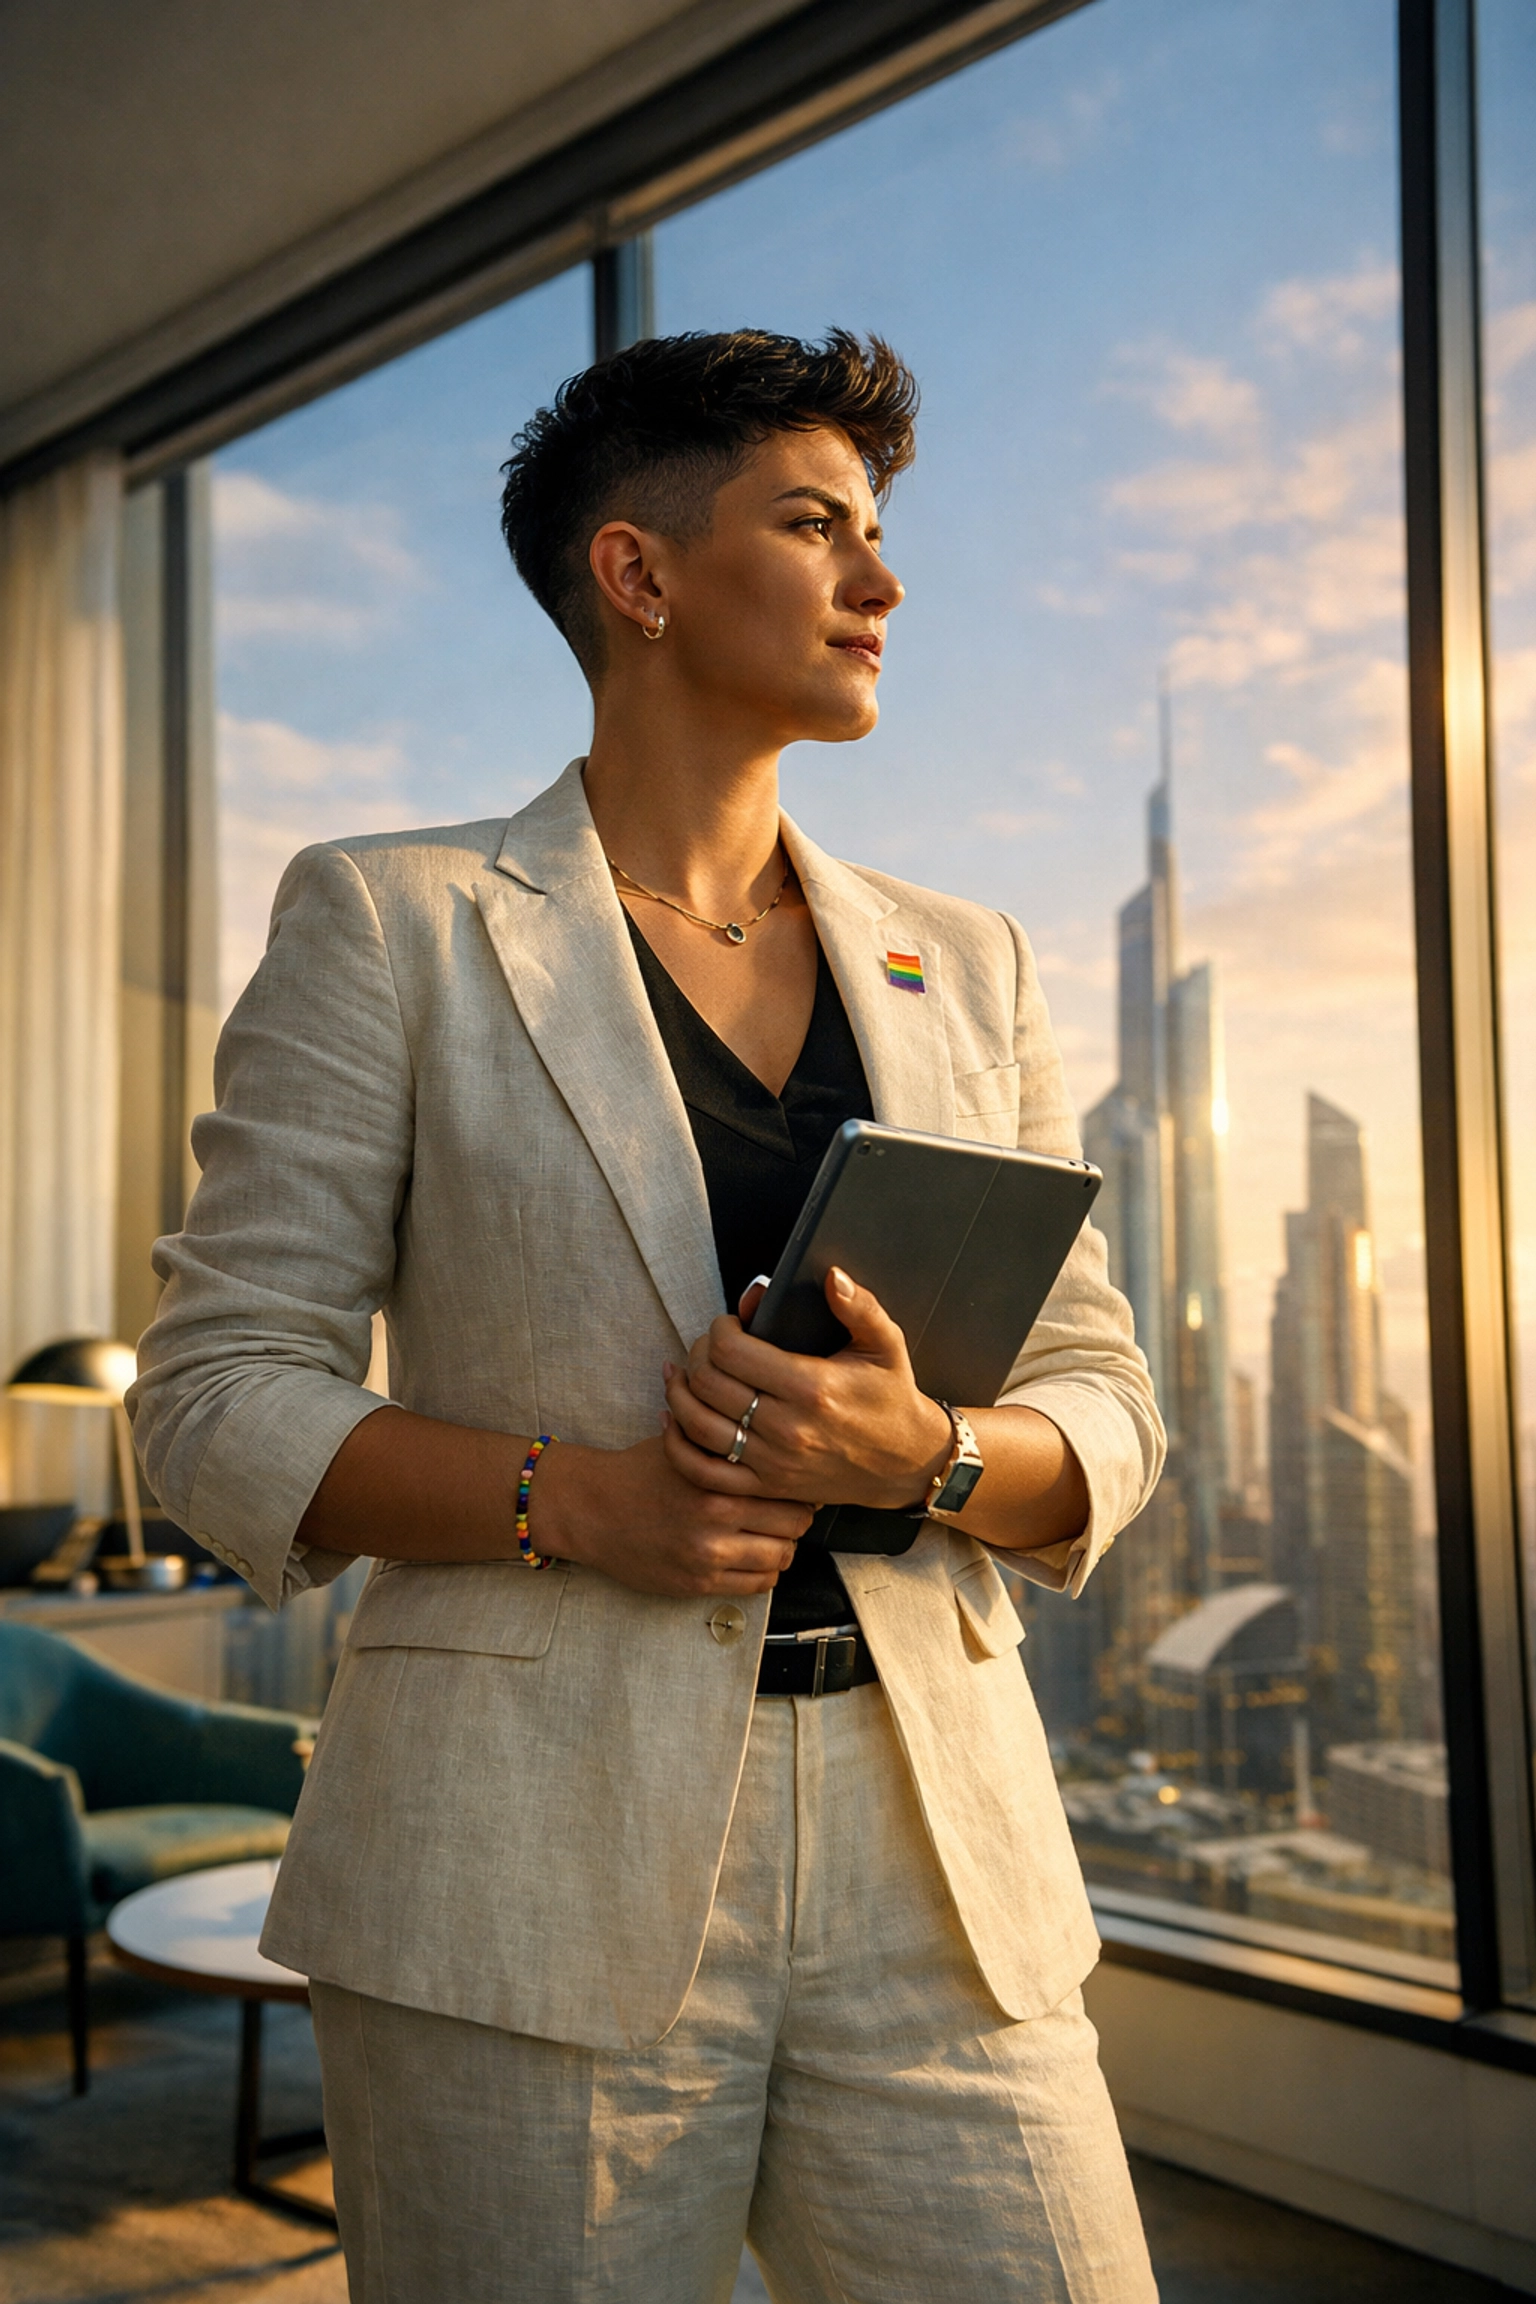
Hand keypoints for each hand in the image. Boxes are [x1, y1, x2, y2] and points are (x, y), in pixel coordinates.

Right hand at [530, 1432, 811, 1598]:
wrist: (592, 1509)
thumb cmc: (638, 1470)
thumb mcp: (681, 1440)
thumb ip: (722, 1432)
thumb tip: (762, 1416)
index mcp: (717, 1481)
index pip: (788, 1490)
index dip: (798, 1487)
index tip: (793, 1484)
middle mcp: (716, 1521)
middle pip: (793, 1527)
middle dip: (797, 1518)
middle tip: (788, 1512)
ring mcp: (707, 1558)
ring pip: (779, 1560)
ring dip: (783, 1547)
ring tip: (772, 1535)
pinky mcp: (697, 1584)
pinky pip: (755, 1586)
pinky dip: (764, 1573)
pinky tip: (753, 1557)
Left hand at [662, 1270, 952, 1511]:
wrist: (905, 1462)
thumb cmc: (891, 1398)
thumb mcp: (885, 1344)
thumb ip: (859, 1306)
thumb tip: (832, 1276)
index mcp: (811, 1386)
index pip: (732, 1351)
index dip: (719, 1329)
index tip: (730, 1323)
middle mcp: (787, 1427)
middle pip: (708, 1383)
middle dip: (697, 1354)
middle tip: (708, 1346)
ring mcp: (774, 1461)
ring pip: (698, 1425)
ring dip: (680, 1394)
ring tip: (683, 1374)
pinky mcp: (767, 1486)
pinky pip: (704, 1471)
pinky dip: (678, 1446)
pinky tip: (674, 1421)